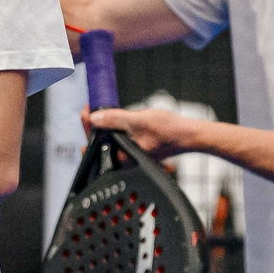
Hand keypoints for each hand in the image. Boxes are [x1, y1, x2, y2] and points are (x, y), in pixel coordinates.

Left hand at [86, 104, 205, 160]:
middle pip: (100, 145)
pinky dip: (113, 130)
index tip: (86, 112)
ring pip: (108, 143)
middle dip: (93, 127)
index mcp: (122, 159)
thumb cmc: (167, 130)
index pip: (96, 145)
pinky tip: (111, 120)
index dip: (88, 127)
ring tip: (96, 113)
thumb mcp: (137, 121)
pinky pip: (117, 141)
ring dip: (103, 128)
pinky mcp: (135, 151)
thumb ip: (114, 120)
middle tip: (88, 110)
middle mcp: (124, 162)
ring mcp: (129, 157)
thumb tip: (94, 119)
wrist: (187, 134)